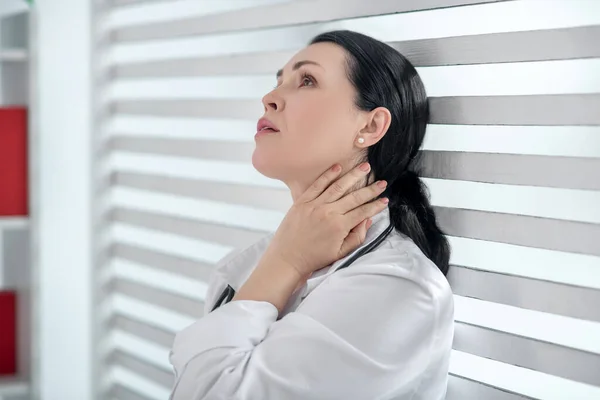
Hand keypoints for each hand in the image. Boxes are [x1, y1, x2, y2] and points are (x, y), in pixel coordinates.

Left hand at [263, 162, 388, 278]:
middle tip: (383, 182)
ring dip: (354, 175)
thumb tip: (367, 221)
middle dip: (371, 189)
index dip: (376, 205)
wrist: (287, 259)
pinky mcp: (302, 202)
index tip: (385, 199)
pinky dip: (328, 175)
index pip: (363, 211)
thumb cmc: (314, 258)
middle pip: (355, 196)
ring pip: (338, 186)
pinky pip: (317, 185)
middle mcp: (329, 212)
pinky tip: (338, 167)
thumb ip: (357, 237)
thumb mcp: (340, 253)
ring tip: (366, 167)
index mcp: (339, 226)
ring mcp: (315, 205)